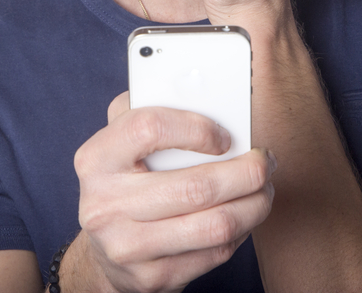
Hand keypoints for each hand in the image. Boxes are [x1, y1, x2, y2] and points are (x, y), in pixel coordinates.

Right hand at [71, 92, 275, 292]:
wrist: (105, 251)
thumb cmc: (126, 178)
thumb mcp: (123, 139)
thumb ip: (152, 107)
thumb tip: (206, 89)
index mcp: (96, 158)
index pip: (149, 128)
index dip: (197, 128)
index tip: (226, 136)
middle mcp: (104, 205)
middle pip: (196, 186)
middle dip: (247, 173)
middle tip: (265, 162)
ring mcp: (126, 246)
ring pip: (215, 225)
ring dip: (254, 205)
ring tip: (265, 189)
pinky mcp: (151, 278)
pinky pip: (214, 253)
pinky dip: (241, 232)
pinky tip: (243, 215)